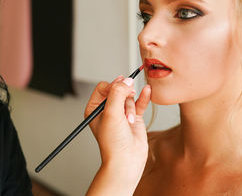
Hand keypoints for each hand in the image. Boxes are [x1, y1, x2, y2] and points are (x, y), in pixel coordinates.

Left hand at [85, 76, 150, 194]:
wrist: (127, 160)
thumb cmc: (113, 143)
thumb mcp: (111, 113)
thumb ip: (117, 93)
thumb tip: (126, 80)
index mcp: (94, 109)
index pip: (103, 87)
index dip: (113, 86)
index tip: (120, 91)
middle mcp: (107, 110)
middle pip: (118, 90)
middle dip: (124, 98)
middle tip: (126, 104)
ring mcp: (121, 114)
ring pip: (129, 97)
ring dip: (131, 106)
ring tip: (129, 120)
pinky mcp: (134, 118)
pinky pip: (139, 102)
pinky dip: (143, 97)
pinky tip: (147, 90)